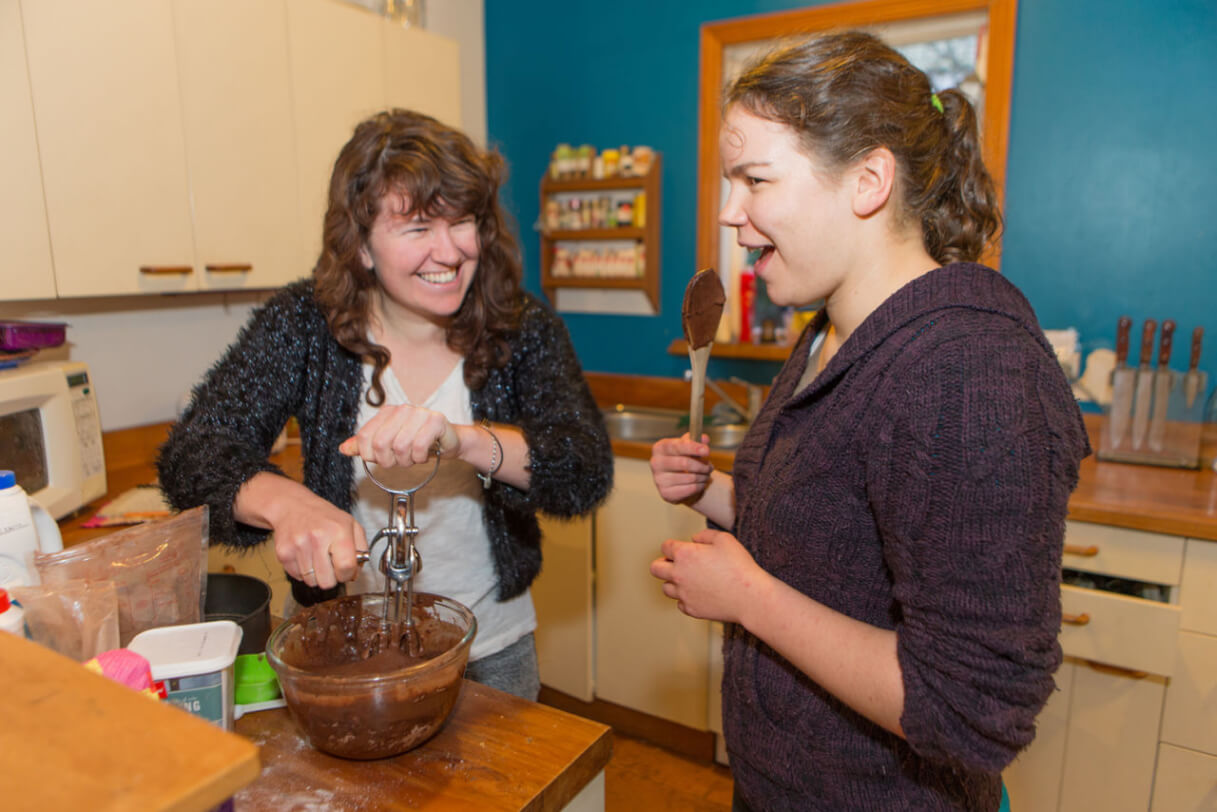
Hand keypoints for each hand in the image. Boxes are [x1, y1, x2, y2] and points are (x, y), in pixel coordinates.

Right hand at [269, 491, 367, 589]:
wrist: (292, 506)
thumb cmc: (324, 518)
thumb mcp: (351, 525)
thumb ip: (361, 549)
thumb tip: (355, 573)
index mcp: (339, 530)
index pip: (346, 567)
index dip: (347, 574)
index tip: (345, 570)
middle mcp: (318, 537)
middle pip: (327, 581)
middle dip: (331, 577)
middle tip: (329, 563)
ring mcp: (298, 545)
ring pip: (311, 582)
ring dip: (315, 574)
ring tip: (316, 556)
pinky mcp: (283, 552)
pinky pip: (297, 577)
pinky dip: (302, 570)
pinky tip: (304, 555)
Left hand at [339, 403, 459, 467]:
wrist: (448, 440)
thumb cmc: (417, 441)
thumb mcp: (388, 444)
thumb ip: (365, 446)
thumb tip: (343, 449)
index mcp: (386, 412)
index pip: (364, 438)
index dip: (370, 456)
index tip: (382, 459)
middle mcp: (401, 409)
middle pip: (380, 444)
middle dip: (389, 461)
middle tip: (399, 461)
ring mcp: (419, 413)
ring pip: (400, 446)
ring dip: (407, 461)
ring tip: (413, 457)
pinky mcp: (435, 420)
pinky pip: (419, 446)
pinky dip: (420, 458)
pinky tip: (424, 455)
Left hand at [649, 528, 765, 622]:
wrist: (750, 597)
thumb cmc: (739, 567)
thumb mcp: (725, 539)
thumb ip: (705, 535)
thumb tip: (694, 540)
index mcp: (684, 554)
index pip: (665, 546)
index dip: (673, 546)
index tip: (681, 548)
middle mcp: (679, 574)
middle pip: (656, 568)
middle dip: (663, 563)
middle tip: (674, 564)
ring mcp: (683, 594)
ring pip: (665, 588)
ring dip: (673, 582)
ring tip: (687, 580)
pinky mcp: (691, 609)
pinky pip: (679, 604)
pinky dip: (685, 599)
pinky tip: (697, 594)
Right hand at [650, 434, 713, 504]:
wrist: (678, 482)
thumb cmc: (683, 460)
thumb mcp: (689, 448)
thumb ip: (696, 440)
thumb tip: (704, 438)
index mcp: (660, 448)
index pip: (677, 446)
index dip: (693, 448)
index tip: (707, 451)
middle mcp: (656, 463)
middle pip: (685, 463)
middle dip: (702, 465)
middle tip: (710, 467)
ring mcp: (659, 479)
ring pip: (690, 477)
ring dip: (704, 476)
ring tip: (706, 474)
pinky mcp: (666, 493)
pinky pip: (690, 489)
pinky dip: (700, 486)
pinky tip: (700, 483)